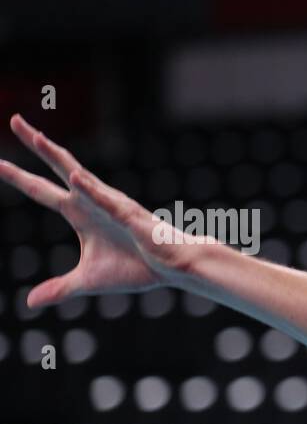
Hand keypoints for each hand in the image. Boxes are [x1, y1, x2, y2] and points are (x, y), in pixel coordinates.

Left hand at [0, 115, 203, 308]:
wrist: (174, 267)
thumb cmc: (137, 267)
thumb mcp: (88, 281)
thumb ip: (59, 288)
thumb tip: (29, 303)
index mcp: (79, 213)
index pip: (41, 190)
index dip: (18, 177)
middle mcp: (91, 201)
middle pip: (58, 167)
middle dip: (36, 144)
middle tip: (15, 120)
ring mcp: (110, 204)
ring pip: (80, 174)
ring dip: (58, 157)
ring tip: (37, 138)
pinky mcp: (130, 215)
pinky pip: (107, 201)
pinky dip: (92, 190)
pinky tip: (77, 178)